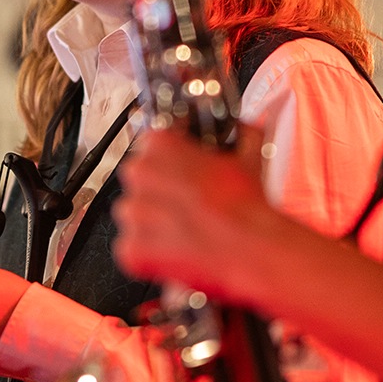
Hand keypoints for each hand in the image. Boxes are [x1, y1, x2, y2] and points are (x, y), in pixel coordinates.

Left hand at [114, 124, 286, 304]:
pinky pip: (134, 247)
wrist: (251, 248)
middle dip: (161, 190)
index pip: (153, 144)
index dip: (172, 159)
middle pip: (141, 179)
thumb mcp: (248, 154)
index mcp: (159, 144)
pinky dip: (151, 252)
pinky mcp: (131, 247)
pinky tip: (178, 249)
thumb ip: (241, 133)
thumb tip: (243, 130)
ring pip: (136, 213)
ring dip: (155, 221)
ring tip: (186, 228)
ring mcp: (133, 212)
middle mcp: (139, 173)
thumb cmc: (245, 206)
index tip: (183, 168)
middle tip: (188, 203)